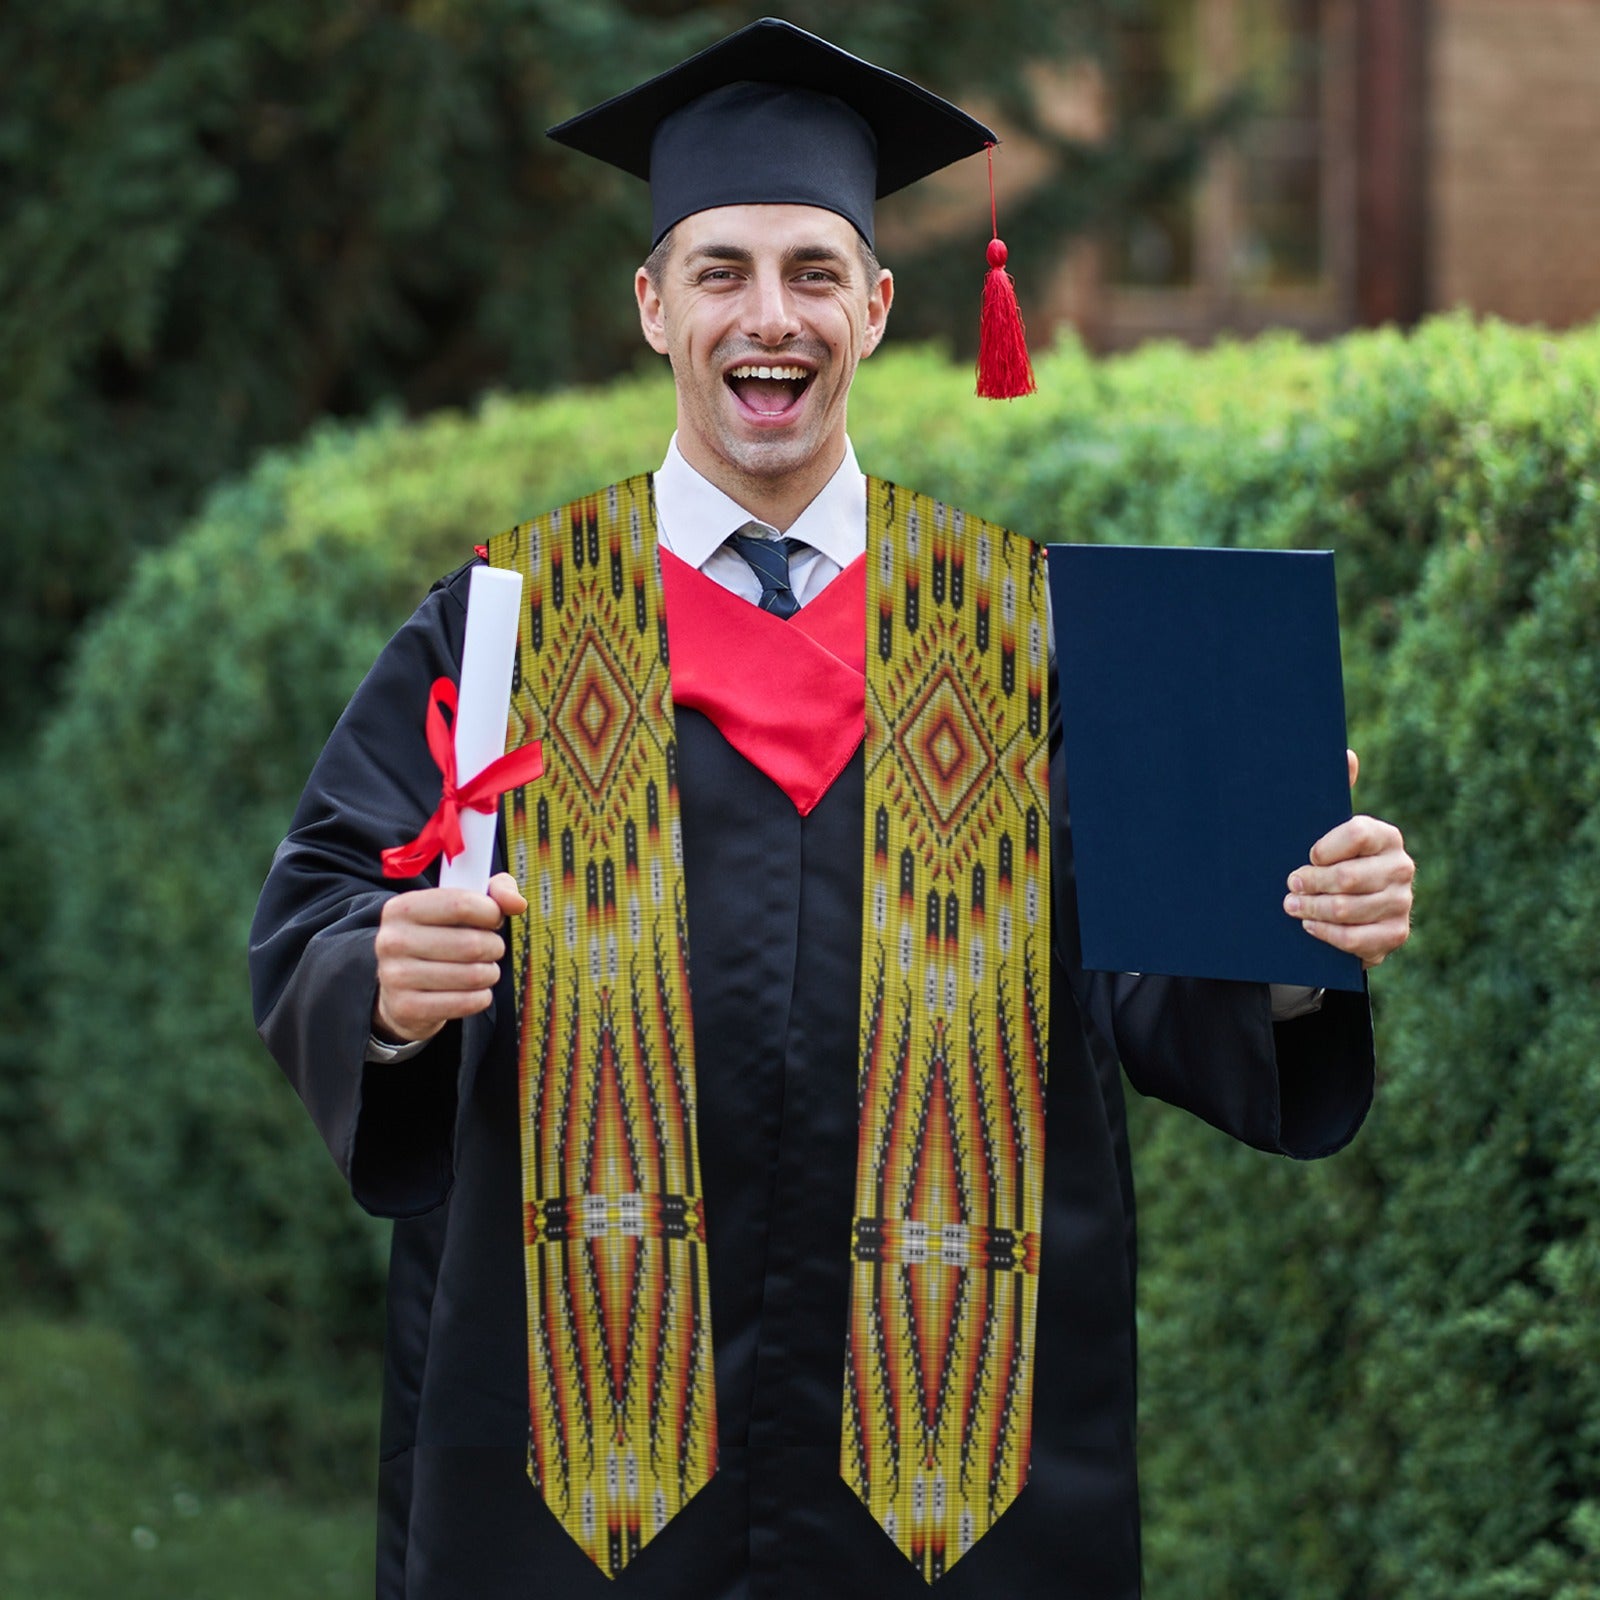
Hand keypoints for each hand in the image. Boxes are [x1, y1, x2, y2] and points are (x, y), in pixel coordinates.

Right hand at [372, 872, 527, 1044]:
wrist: (401, 988)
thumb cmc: (439, 938)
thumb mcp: (460, 906)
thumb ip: (494, 892)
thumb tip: (517, 903)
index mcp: (402, 908)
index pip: (461, 904)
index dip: (491, 912)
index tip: (494, 919)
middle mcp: (392, 940)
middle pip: (472, 944)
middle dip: (494, 947)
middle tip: (491, 949)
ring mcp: (395, 977)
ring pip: (473, 975)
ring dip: (490, 973)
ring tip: (482, 969)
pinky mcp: (406, 1008)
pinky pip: (466, 1003)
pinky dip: (481, 997)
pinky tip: (474, 991)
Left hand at [1283, 750, 1413, 968]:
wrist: (1350, 909)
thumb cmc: (1332, 860)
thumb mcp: (1328, 828)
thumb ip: (1336, 792)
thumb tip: (1346, 754)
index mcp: (1386, 836)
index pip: (1356, 833)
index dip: (1324, 847)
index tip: (1306, 855)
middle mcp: (1401, 867)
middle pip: (1348, 877)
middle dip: (1310, 883)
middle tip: (1289, 885)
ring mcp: (1401, 903)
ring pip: (1348, 909)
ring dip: (1312, 909)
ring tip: (1291, 906)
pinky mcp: (1395, 934)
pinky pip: (1356, 939)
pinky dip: (1327, 933)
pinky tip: (1310, 926)